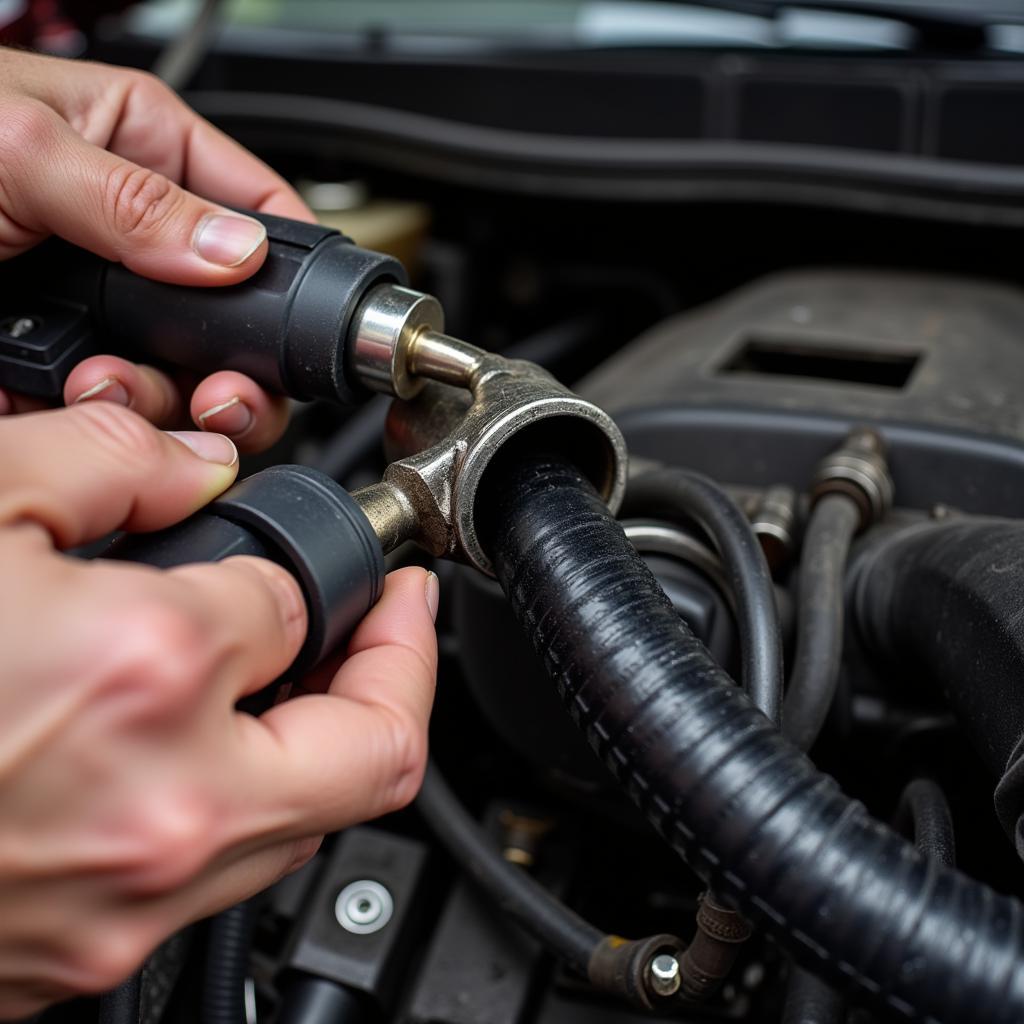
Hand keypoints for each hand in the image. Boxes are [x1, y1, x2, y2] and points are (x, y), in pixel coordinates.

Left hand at [0, 47, 315, 450]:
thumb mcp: (18, 144)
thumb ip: (138, 201)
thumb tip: (238, 250)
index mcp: (145, 155)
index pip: (262, 209)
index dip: (295, 265)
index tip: (308, 323)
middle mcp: (138, 244)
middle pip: (242, 321)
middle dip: (238, 369)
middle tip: (221, 392)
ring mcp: (103, 314)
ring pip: (189, 382)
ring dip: (165, 401)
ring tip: (106, 381)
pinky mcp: (64, 371)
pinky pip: (125, 415)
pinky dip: (114, 422)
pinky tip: (76, 396)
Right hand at [0, 403, 438, 1017]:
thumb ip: (90, 463)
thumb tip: (181, 462)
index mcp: (141, 672)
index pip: (290, 598)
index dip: (300, 552)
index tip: (304, 542)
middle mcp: (162, 809)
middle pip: (376, 747)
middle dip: (402, 667)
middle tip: (393, 614)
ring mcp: (130, 903)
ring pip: (313, 822)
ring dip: (334, 738)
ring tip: (313, 669)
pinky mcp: (86, 955)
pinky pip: (223, 873)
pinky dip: (246, 801)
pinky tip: (202, 743)